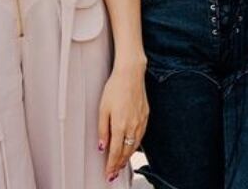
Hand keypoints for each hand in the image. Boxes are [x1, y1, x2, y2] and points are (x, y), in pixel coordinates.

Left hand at [97, 63, 148, 181]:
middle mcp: (133, 125)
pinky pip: (141, 135)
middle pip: (127, 151)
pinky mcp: (146, 115)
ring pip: (135, 145)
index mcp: (120, 125)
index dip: (111, 165)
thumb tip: (102, 146)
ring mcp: (141, 120)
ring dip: (128, 156)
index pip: (116, 151)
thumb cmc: (115, 88)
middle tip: (114, 174)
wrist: (131, 74)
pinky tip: (132, 147)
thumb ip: (102, 130)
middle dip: (120, 164)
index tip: (108, 174)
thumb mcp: (102, 109)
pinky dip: (136, 145)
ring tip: (122, 165)